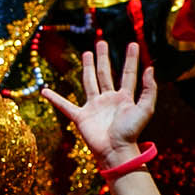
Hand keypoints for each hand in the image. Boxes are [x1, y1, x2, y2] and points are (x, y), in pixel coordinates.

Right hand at [42, 39, 157, 172]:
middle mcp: (109, 100)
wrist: (116, 151)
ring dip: (88, 68)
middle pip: (105, 74)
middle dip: (103, 58)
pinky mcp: (81, 117)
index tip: (133, 44)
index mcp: (124, 98)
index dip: (131, 60)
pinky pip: (65, 106)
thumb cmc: (131, 133)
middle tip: (101, 43)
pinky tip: (44, 91)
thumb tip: (150, 69)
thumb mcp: (145, 110)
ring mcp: (94, 107)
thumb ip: (149, 90)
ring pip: (89, 82)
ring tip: (86, 53)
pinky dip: (54, 99)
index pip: (128, 74)